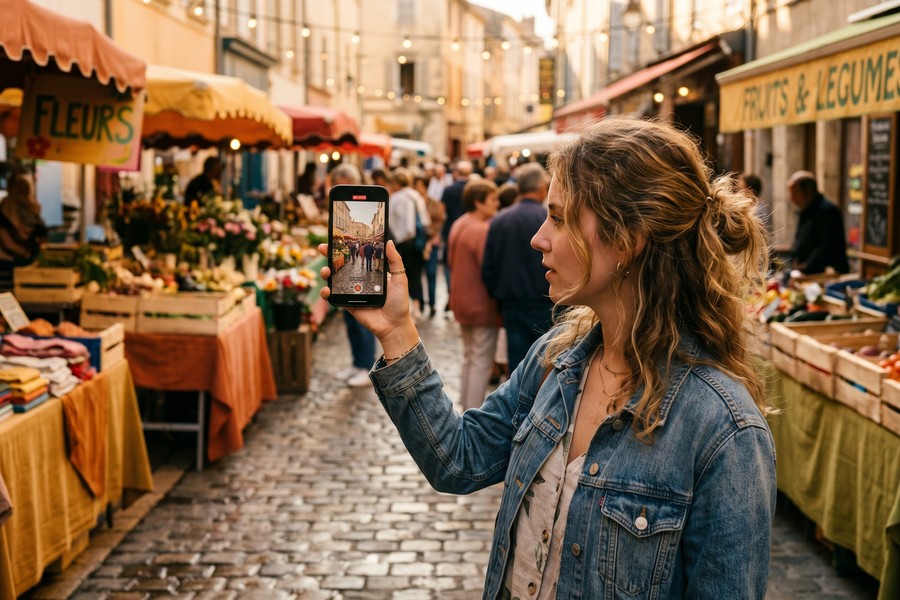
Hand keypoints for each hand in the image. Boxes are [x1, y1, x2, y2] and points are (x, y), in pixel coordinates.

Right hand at [318, 240, 418, 354]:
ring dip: (326, 273)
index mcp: (370, 272)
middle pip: (341, 265)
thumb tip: (389, 241)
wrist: (394, 325)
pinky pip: (334, 297)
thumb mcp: (400, 278)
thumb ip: (395, 260)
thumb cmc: (399, 302)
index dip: (345, 248)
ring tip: (326, 271)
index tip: (335, 239)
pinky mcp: (347, 304)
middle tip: (322, 249)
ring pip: (334, 280)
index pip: (355, 256)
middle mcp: (359, 280)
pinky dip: (327, 293)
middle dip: (329, 256)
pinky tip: (326, 290)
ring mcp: (352, 292)